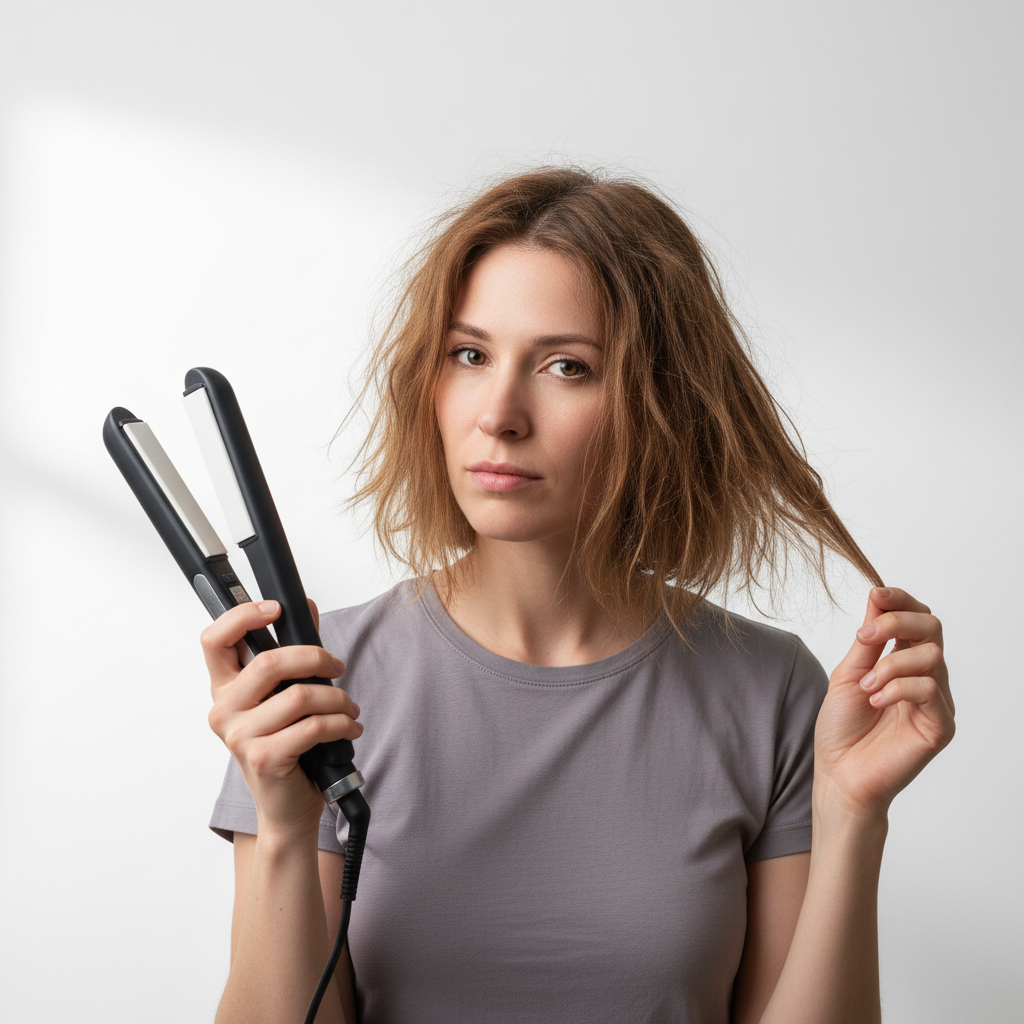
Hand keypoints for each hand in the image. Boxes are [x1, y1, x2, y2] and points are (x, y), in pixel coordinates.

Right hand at [203, 599, 362, 840]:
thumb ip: (292, 653)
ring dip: (337, 698)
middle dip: (316, 658)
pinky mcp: (265, 759)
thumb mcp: (283, 697)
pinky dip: (341, 724)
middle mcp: (224, 710)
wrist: (285, 809)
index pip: (214, 640)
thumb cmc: (286, 748)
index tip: (275, 609)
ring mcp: (240, 737)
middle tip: (336, 667)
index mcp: (224, 688)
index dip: (242, 616)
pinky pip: (313, 727)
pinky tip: (349, 729)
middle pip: (270, 662)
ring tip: (348, 708)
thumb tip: (304, 606)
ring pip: (300, 695)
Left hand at [813, 587, 954, 823]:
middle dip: (896, 622)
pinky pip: (929, 688)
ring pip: (931, 655)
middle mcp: (925, 677)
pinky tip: (876, 701)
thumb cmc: (841, 728)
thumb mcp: (848, 673)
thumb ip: (867, 639)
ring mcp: (936, 700)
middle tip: (865, 636)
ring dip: (889, 664)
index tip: (877, 594)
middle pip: (931, 627)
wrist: (839, 774)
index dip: (901, 600)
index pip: (917, 618)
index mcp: (902, 661)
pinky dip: (897, 687)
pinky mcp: (941, 725)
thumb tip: (877, 595)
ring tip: (866, 687)